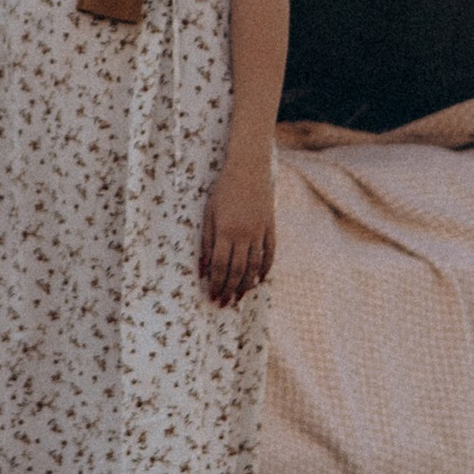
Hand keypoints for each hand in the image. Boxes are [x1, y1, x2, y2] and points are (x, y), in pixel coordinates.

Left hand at [197, 159, 275, 306]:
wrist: (249, 170)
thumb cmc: (223, 191)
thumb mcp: (209, 214)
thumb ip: (206, 242)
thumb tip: (202, 269)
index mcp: (225, 231)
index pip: (220, 266)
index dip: (216, 283)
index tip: (212, 296)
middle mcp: (244, 234)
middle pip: (237, 271)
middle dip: (229, 290)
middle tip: (224, 303)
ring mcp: (260, 232)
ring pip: (255, 267)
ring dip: (246, 285)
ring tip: (239, 298)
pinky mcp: (271, 228)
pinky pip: (270, 255)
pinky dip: (265, 270)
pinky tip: (259, 281)